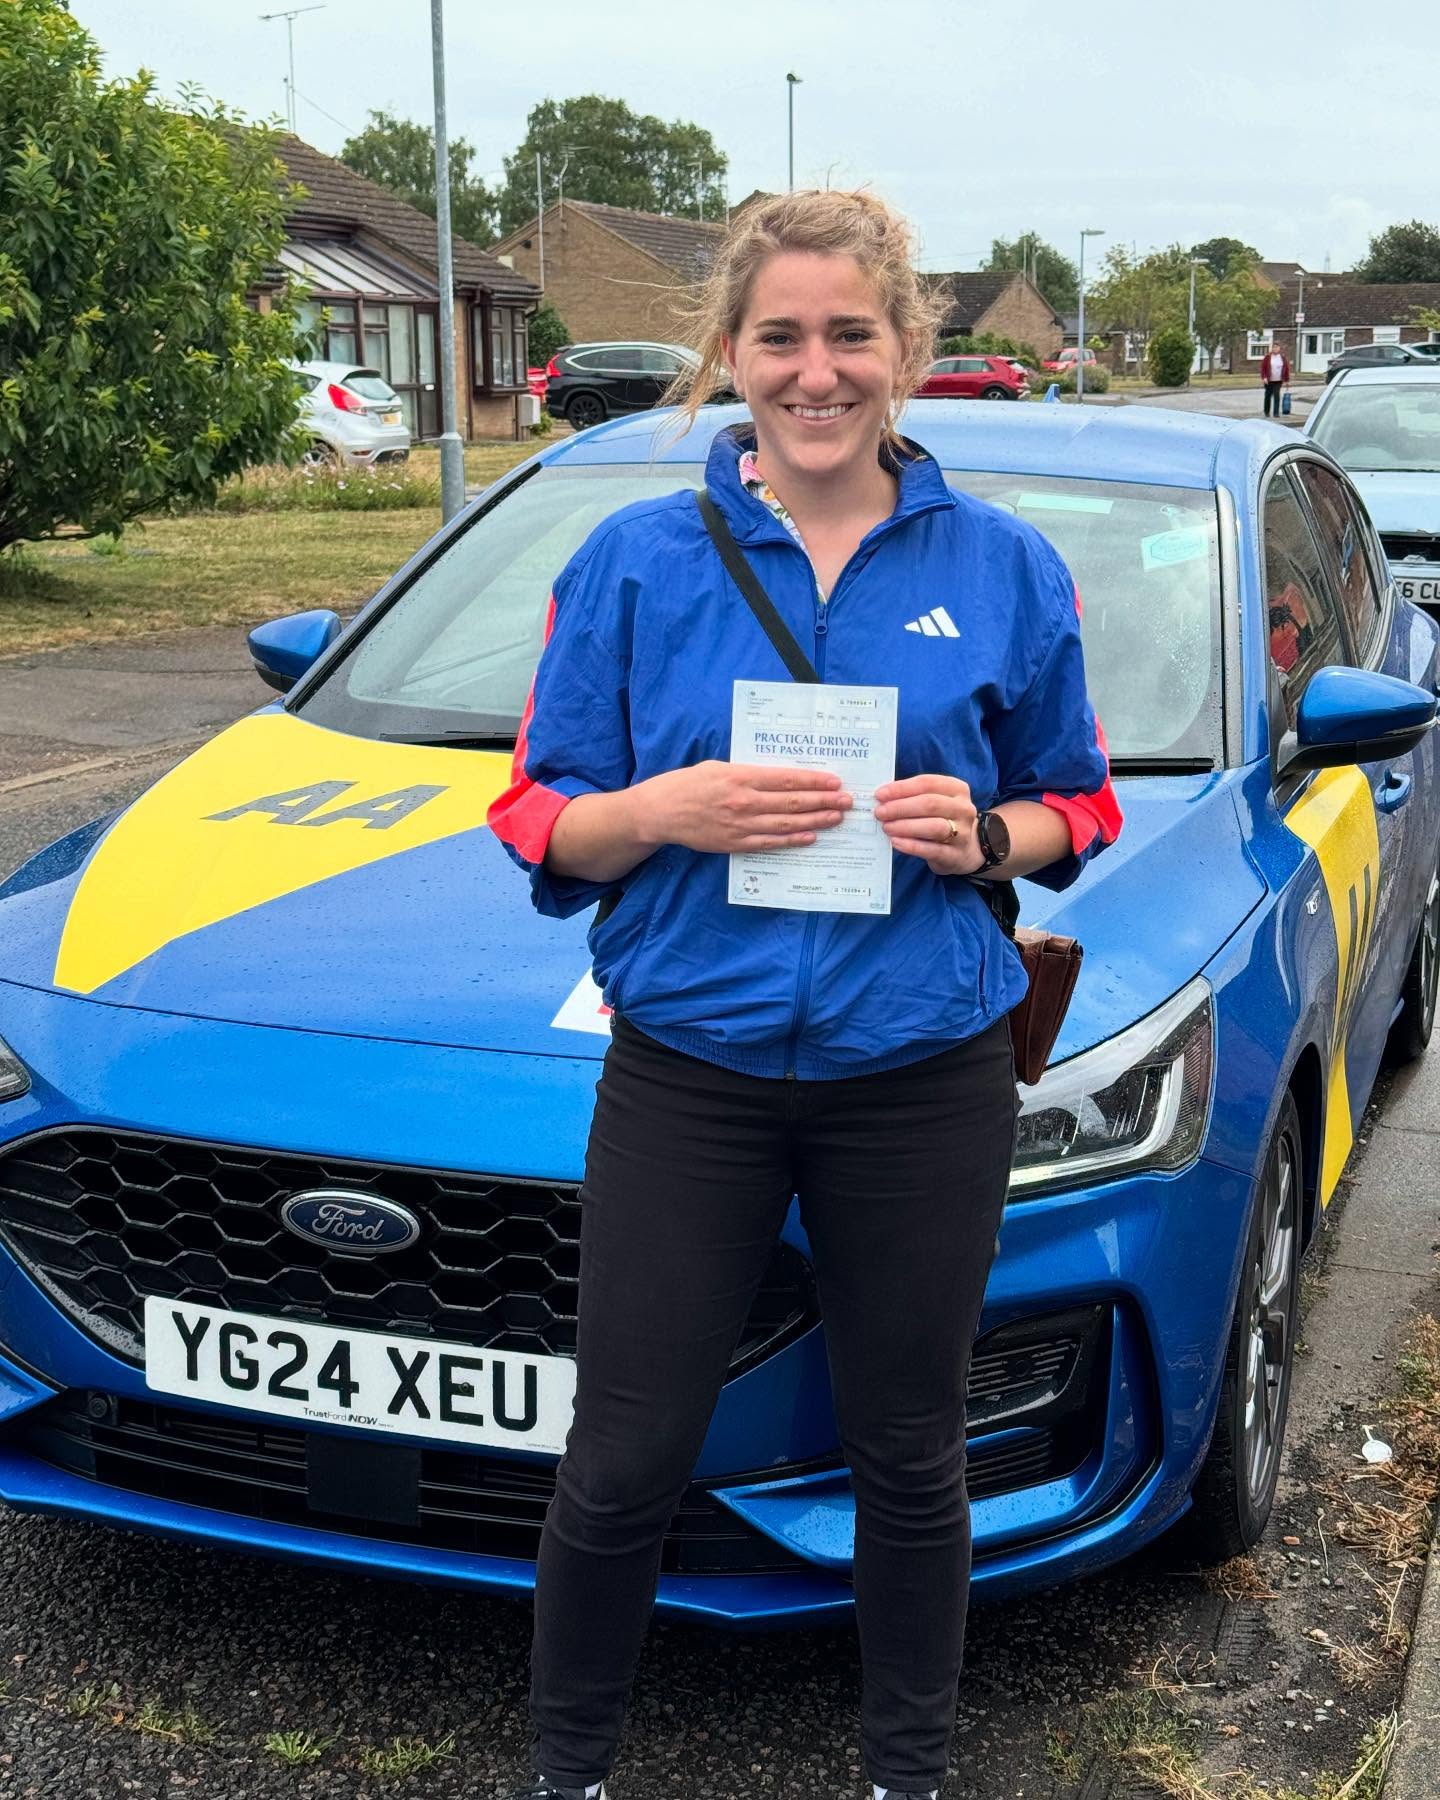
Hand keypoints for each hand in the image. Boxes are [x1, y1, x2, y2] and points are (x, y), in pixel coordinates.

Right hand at [639, 761, 851, 853]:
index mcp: (741, 777)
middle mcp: (744, 802)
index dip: (814, 780)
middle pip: (792, 802)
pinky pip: (770, 843)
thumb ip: (749, 772)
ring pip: (786, 823)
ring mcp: (741, 825)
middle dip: (824, 801)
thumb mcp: (719, 767)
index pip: (786, 779)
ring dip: (815, 820)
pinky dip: (793, 840)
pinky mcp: (735, 843)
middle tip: (847, 801)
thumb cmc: (690, 784)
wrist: (662, 812)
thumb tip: (781, 776)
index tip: (835, 781)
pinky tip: (811, 836)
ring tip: (837, 818)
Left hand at [873, 774, 982, 874]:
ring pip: (933, 827)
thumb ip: (913, 796)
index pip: (927, 783)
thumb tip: (883, 797)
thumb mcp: (935, 802)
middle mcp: (963, 809)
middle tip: (880, 812)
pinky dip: (912, 845)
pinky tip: (896, 842)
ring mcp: (963, 833)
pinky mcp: (955, 855)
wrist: (965, 850)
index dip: (902, 788)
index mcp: (957, 789)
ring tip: (886, 827)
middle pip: (930, 804)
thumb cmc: (942, 819)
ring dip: (905, 826)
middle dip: (900, 807)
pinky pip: (932, 850)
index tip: (880, 794)